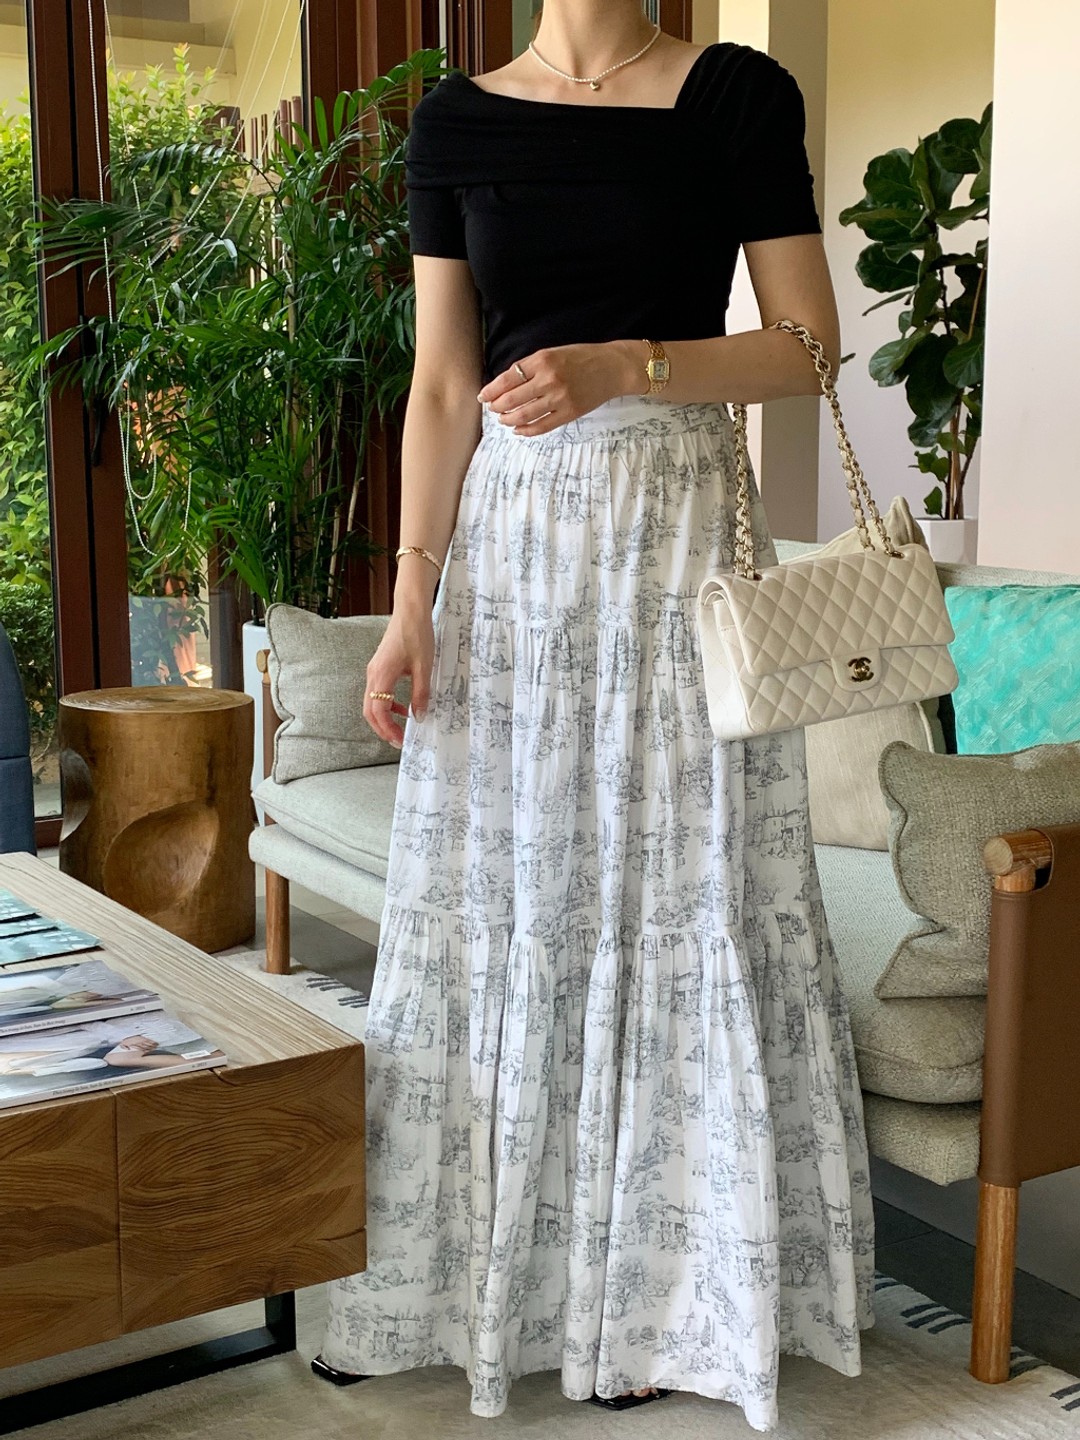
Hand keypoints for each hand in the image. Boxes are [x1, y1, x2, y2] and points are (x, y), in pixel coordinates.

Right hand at [364, 603, 435, 748]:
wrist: (410, 610)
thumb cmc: (417, 634)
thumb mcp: (424, 668)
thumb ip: (421, 694)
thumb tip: (419, 716)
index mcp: (381, 676)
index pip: (378, 712)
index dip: (388, 730)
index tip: (401, 741)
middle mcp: (373, 675)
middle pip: (369, 711)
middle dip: (383, 729)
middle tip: (399, 741)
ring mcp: (374, 670)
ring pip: (372, 702)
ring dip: (385, 717)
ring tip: (402, 727)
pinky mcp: (379, 666)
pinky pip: (378, 692)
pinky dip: (387, 704)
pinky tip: (404, 706)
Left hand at [477, 340, 644, 435]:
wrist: (612, 367)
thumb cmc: (581, 357)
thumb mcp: (553, 353)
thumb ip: (530, 367)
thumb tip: (505, 384)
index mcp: (542, 361)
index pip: (507, 379)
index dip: (491, 390)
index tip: (483, 396)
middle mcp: (549, 380)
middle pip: (511, 399)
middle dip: (496, 407)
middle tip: (492, 409)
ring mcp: (559, 398)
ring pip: (524, 415)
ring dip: (508, 420)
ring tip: (503, 420)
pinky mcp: (569, 413)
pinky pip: (542, 426)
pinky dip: (526, 430)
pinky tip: (518, 430)